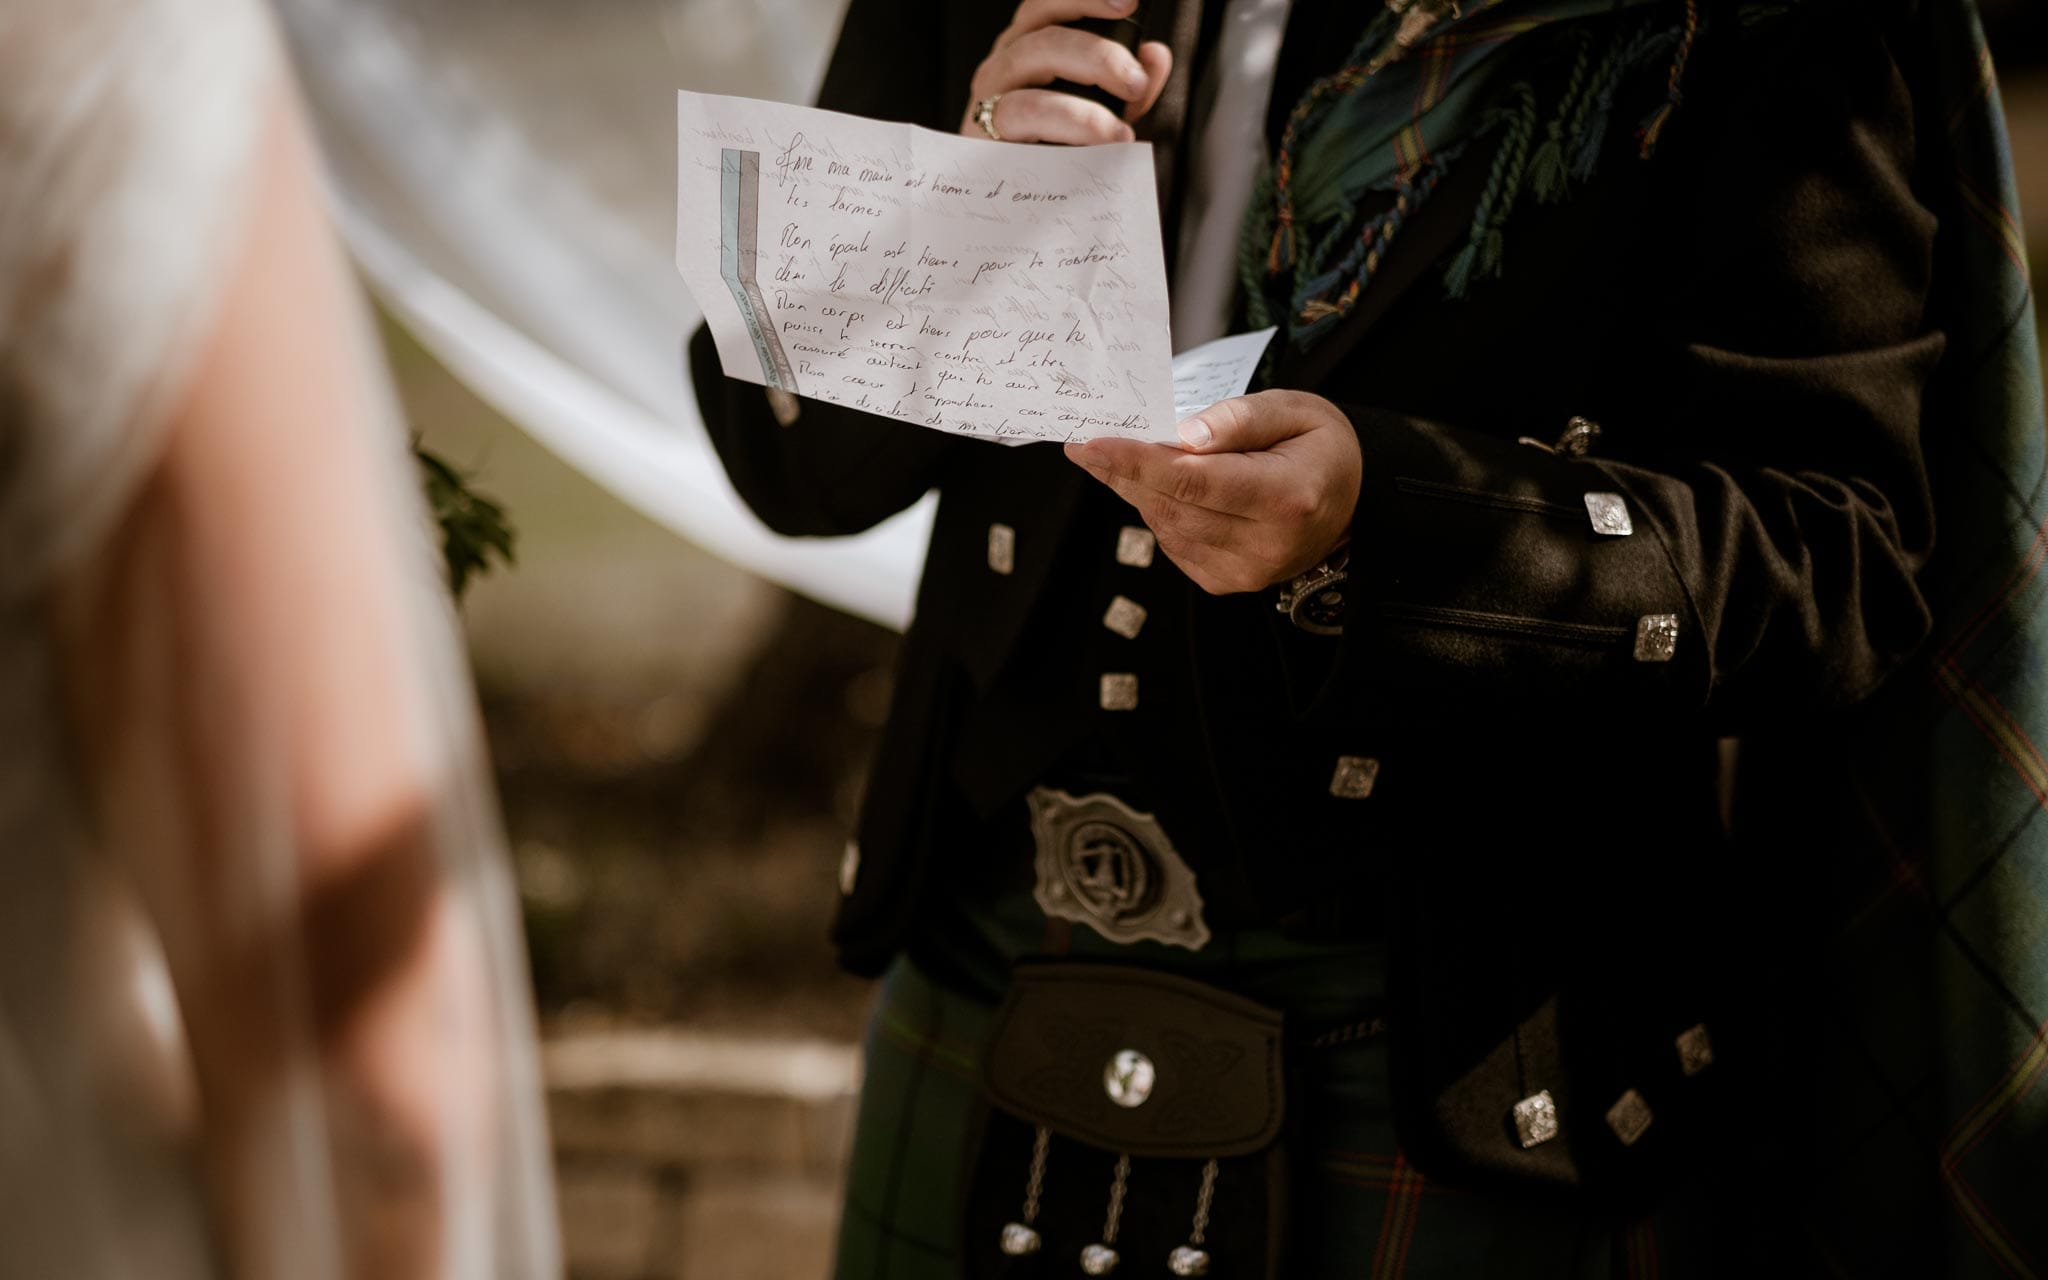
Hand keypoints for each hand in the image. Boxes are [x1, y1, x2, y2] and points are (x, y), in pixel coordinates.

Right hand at [960, 0, 1173, 145]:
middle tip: (1136, 81)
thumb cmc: (1052, 153)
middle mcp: (1006, 62)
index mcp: (1031, 46)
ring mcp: (989, 92)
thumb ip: (1130, 86)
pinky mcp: (981, 128)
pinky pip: (1023, 111)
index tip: (1128, 2)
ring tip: (1121, 128)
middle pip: (1044, 33)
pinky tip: (1103, 140)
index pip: (1050, 6)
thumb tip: (1156, 56)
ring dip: (1084, 93)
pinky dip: (1070, 121)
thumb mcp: (1103, 115)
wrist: (1013, 210)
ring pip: (1031, 63)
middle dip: (1098, 51)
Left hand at [1064, 391, 1362, 594]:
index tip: (1089, 444)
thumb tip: (1184, 436)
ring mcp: (1245, 572)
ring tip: (1118, 457)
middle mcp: (1265, 545)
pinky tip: (1158, 486)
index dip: (1135, 462)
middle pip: (1171, 506)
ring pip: (1166, 527)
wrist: (1350, 503)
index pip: (1193, 480)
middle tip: (1087, 443)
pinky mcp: (1227, 582)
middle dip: (1122, 473)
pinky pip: (1174, 543)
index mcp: (1286, 498)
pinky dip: (1158, 511)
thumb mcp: (1295, 411)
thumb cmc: (1319, 448)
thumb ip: (1239, 419)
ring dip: (1136, 491)